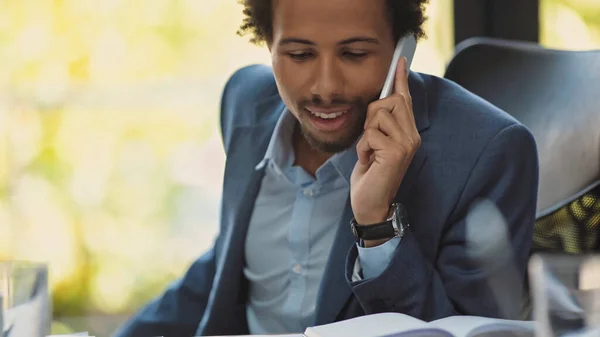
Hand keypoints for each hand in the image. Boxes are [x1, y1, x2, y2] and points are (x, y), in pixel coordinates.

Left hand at [350, 57, 420, 229]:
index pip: (405, 100)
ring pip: (378, 114)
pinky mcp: (396, 151)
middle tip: (370, 140)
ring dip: (366, 134)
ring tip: (370, 153)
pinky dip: (363, 147)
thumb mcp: (375, 144)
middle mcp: (412, 136)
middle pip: (388, 100)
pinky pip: (370, 133)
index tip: (400, 59)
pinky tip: (369, 161)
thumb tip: (378, 101)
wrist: (371, 204)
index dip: (400, 79)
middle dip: (371, 116)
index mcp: (408, 133)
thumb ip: (380, 124)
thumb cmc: (371, 175)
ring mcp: (406, 143)